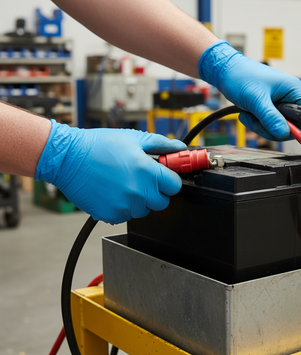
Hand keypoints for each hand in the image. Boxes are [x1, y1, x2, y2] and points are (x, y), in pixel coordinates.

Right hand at [35, 120, 186, 223]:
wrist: (67, 158)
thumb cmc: (98, 146)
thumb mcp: (133, 139)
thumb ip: (161, 144)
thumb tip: (179, 148)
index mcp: (147, 172)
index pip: (175, 186)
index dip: (169, 180)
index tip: (163, 176)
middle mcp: (138, 192)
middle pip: (162, 202)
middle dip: (156, 192)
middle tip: (142, 180)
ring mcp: (124, 206)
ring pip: (143, 210)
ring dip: (139, 200)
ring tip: (123, 183)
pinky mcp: (111, 215)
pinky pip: (126, 215)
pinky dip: (122, 207)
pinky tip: (112, 191)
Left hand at [199, 40, 300, 152]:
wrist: (225, 71)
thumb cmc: (241, 77)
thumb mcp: (256, 99)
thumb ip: (270, 117)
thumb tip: (283, 134)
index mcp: (293, 91)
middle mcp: (289, 98)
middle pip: (290, 128)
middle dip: (272, 129)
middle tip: (257, 121)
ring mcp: (279, 105)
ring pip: (277, 129)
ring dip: (261, 126)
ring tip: (248, 115)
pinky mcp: (268, 110)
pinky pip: (267, 125)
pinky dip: (256, 124)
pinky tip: (246, 114)